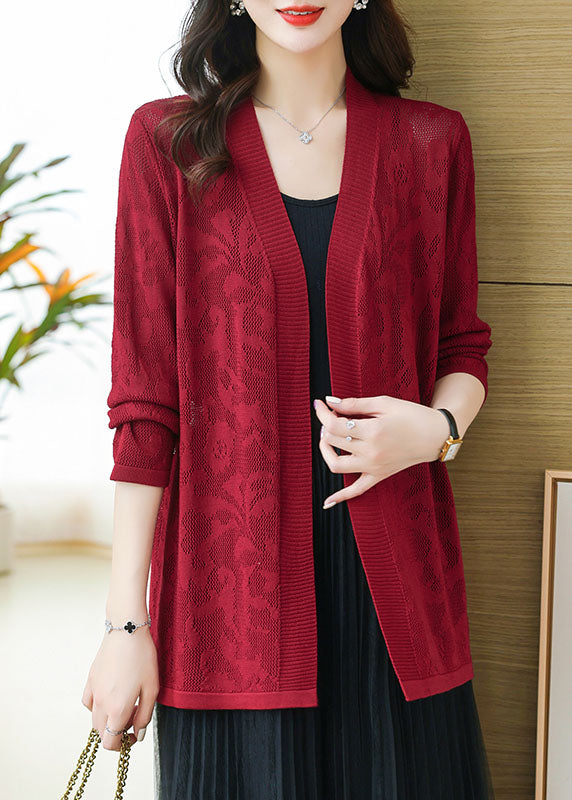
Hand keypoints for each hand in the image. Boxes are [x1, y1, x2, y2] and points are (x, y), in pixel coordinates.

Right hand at [81, 623, 159, 750]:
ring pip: (94, 719)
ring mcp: (93, 691)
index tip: (134, 734)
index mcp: (117, 709)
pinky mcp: (90, 679)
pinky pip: (88, 703)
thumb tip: (138, 734)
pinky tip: (109, 696)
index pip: (111, 743)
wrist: (126, 631)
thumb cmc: (143, 658)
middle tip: (133, 717)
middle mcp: (101, 704)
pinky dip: (96, 707)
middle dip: (117, 733)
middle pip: (102, 733)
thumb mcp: (152, 688)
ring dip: (107, 721)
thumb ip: (145, 715)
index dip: (123, 745)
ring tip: (124, 705)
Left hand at [313, 394, 450, 508]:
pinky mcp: (378, 476)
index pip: (334, 424)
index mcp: (373, 430)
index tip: (319, 404)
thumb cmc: (411, 415)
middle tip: (332, 416)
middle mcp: (371, 451)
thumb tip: (329, 402)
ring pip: (336, 465)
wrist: (434, 435)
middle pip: (332, 441)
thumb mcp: (383, 403)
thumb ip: (354, 403)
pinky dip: (341, 497)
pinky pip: (356, 490)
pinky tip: (327, 502)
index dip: (322, 413)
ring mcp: (374, 467)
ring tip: (328, 439)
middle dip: (326, 426)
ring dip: (325, 451)